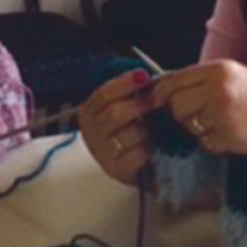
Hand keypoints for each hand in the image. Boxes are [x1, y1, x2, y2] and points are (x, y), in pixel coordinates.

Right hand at [78, 69, 154, 185]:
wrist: (133, 164)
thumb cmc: (131, 128)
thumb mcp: (124, 106)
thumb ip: (130, 92)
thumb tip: (145, 76)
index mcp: (89, 112)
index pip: (104, 94)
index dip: (124, 83)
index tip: (143, 75)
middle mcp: (90, 133)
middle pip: (114, 114)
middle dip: (139, 105)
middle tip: (157, 101)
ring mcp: (101, 153)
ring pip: (128, 135)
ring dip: (147, 129)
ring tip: (156, 128)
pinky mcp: (115, 170)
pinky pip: (136, 155)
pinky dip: (148, 148)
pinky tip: (153, 146)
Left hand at [149, 60, 246, 155]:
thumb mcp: (232, 76)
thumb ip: (201, 80)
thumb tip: (164, 87)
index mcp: (218, 69)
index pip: (173, 79)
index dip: (159, 92)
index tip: (152, 101)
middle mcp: (218, 89)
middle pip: (175, 104)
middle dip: (178, 113)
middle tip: (191, 116)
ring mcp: (223, 113)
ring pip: (186, 124)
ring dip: (194, 128)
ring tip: (214, 124)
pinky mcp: (228, 136)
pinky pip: (203, 142)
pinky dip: (210, 142)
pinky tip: (226, 135)